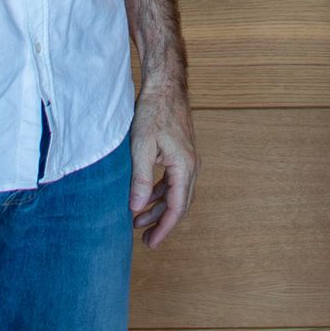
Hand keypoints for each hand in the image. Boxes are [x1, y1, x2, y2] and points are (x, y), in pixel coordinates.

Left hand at [129, 78, 197, 247]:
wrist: (165, 86)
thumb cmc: (153, 112)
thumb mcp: (141, 147)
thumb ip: (141, 179)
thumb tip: (137, 208)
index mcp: (184, 167)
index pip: (176, 207)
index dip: (164, 228)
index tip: (152, 243)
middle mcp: (192, 165)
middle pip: (180, 204)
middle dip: (162, 223)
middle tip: (145, 240)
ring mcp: (188, 159)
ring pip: (177, 193)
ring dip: (160, 208)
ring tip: (139, 221)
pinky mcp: (182, 152)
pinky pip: (175, 181)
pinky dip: (162, 193)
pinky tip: (147, 198)